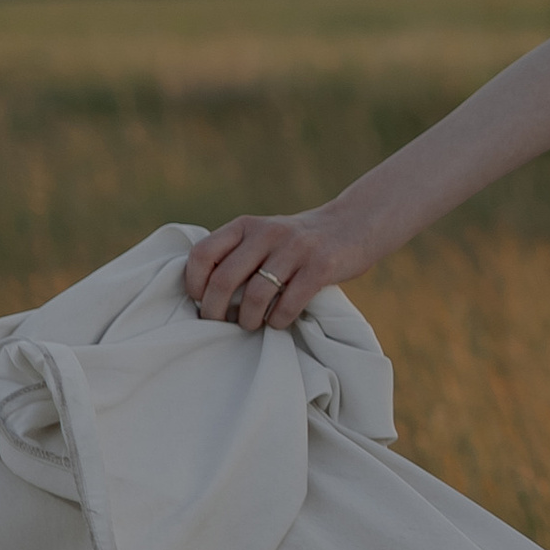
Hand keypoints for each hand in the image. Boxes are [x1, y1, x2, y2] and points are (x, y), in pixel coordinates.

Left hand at [186, 212, 350, 331]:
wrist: (354, 224)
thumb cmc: (298, 241)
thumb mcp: (264, 234)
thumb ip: (237, 252)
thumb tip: (203, 294)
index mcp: (246, 225)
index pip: (203, 253)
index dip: (194, 283)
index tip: (200, 300)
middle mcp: (268, 233)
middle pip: (224, 279)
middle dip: (215, 310)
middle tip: (218, 323)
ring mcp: (295, 249)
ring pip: (255, 295)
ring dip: (247, 319)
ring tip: (249, 325)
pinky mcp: (321, 266)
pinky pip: (289, 303)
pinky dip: (278, 320)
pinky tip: (277, 322)